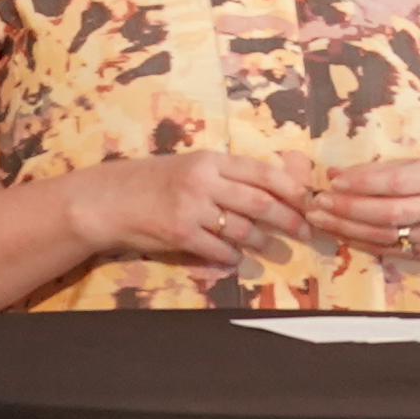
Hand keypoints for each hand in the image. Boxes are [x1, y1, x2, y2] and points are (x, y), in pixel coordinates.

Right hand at [71, 149, 325, 271]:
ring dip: (261, 241)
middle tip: (305, 231)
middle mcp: (204, 181)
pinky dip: (232, 257)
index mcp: (210, 160)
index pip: (262, 172)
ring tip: (268, 246)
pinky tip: (234, 258)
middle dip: (288, 218)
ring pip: (243, 229)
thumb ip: (225, 176)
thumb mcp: (191, 167)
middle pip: (261, 202)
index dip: (291, 188)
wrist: (110, 200)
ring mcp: (192, 208)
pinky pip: (219, 250)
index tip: (309, 200)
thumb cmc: (154, 182)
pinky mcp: (181, 235)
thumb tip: (270, 190)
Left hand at [305, 152, 419, 263]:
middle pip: (386, 213)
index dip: (362, 183)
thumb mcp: (416, 164)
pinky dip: (360, 242)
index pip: (394, 182)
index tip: (333, 181)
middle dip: (347, 208)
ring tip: (320, 219)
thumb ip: (376, 169)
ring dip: (346, 228)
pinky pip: (388, 250)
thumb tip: (335, 173)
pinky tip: (339, 233)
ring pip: (384, 235)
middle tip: (318, 203)